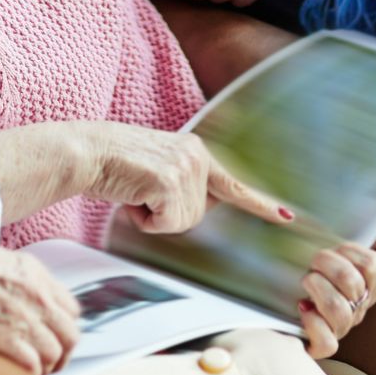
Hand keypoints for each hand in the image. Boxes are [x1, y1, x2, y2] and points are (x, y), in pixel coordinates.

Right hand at [0, 234, 80, 374]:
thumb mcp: (2, 261)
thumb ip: (20, 282)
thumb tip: (21, 302)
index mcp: (37, 275)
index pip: (72, 309)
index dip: (64, 328)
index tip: (54, 338)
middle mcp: (38, 296)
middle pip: (70, 335)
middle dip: (62, 354)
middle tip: (49, 364)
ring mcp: (23, 317)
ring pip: (54, 354)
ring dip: (45, 367)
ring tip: (31, 372)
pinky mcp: (3, 337)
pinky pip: (32, 365)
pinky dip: (28, 374)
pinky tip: (17, 373)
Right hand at [91, 122, 295, 234]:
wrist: (89, 151)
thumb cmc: (115, 164)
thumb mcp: (158, 166)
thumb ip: (182, 183)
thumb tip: (198, 209)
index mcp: (196, 151)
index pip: (232, 184)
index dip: (260, 204)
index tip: (287, 217)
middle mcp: (196, 156)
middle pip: (196, 216)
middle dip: (167, 215)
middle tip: (143, 193)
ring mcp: (185, 168)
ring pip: (181, 222)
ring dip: (154, 217)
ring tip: (135, 192)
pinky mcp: (169, 181)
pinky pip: (164, 223)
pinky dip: (144, 219)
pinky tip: (132, 196)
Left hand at [297, 209, 375, 358]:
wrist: (285, 299)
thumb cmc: (320, 271)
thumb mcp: (344, 247)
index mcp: (368, 284)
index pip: (372, 265)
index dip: (349, 251)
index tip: (334, 247)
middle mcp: (359, 307)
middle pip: (352, 283)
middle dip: (326, 265)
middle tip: (313, 261)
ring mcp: (342, 328)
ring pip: (340, 311)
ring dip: (317, 288)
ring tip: (306, 281)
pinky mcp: (321, 345)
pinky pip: (328, 342)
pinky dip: (313, 323)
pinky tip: (303, 308)